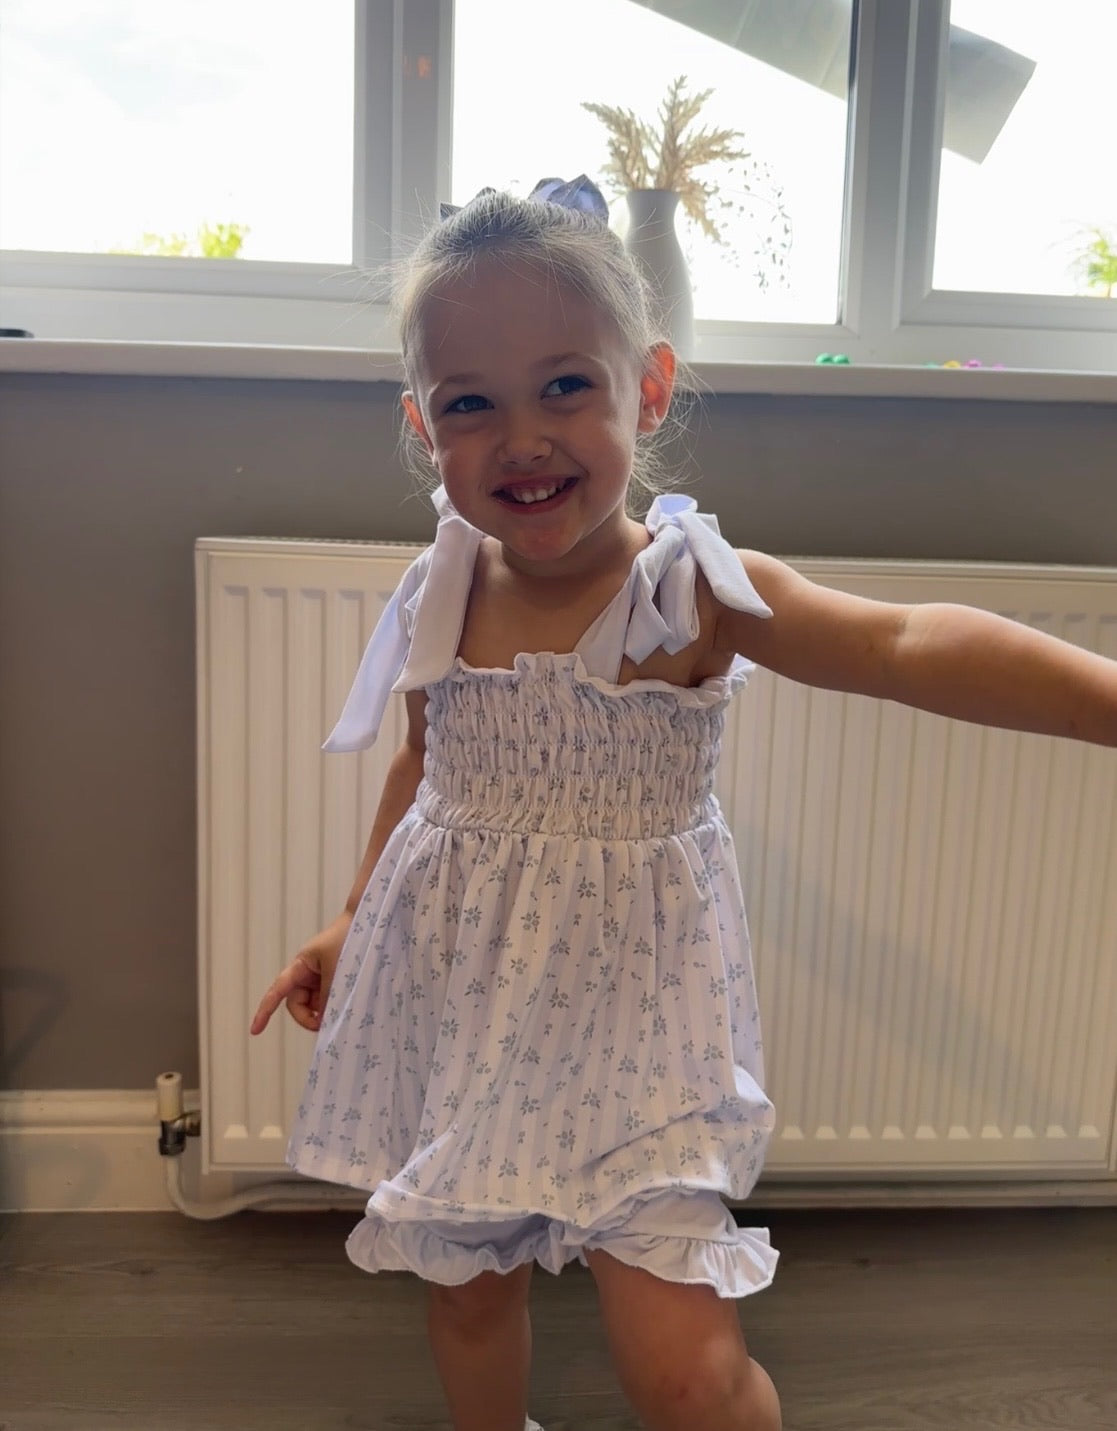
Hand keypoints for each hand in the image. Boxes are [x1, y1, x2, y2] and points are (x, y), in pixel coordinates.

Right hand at [250, 911, 352, 1034]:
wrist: (368, 923)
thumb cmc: (348, 938)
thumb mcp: (336, 968)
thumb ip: (329, 995)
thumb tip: (325, 1020)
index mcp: (301, 965)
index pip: (278, 991)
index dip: (265, 1011)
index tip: (254, 1031)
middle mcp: (307, 973)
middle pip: (298, 1004)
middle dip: (307, 1018)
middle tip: (324, 1026)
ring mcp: (320, 979)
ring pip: (314, 1005)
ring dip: (324, 1012)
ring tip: (342, 1012)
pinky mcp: (334, 982)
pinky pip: (328, 1000)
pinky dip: (333, 1007)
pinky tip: (345, 1009)